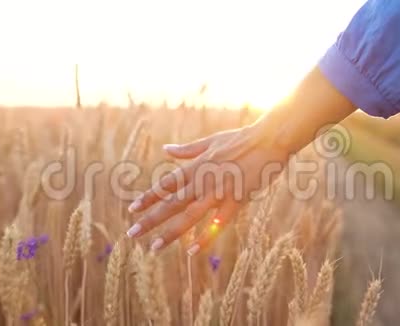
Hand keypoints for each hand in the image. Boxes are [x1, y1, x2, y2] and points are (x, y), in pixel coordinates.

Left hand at [126, 123, 289, 254]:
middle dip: (150, 219)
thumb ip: (187, 150)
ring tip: (154, 247)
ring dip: (170, 233)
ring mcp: (218, 192)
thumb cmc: (240, 139)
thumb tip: (165, 149)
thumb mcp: (210, 142)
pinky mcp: (236, 200)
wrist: (268, 140)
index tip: (132, 210)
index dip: (149, 198)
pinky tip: (192, 251)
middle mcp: (202, 181)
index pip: (166, 185)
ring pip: (189, 216)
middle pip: (171, 203)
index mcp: (196, 167)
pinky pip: (217, 223)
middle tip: (132, 233)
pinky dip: (205, 237)